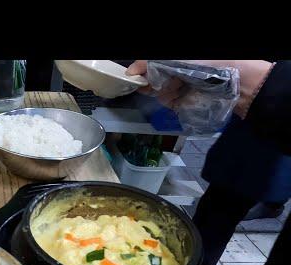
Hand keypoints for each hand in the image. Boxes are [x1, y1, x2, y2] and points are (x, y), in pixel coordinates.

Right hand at [126, 60, 273, 117]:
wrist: (236, 82)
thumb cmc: (209, 64)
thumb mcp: (177, 59)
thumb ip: (151, 63)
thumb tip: (130, 71)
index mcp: (173, 62)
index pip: (149, 66)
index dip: (140, 70)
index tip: (132, 75)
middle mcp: (173, 73)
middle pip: (150, 79)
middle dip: (149, 81)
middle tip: (151, 82)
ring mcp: (177, 89)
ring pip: (156, 91)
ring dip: (161, 89)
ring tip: (175, 86)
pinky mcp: (182, 103)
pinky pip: (166, 102)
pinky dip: (169, 99)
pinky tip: (178, 94)